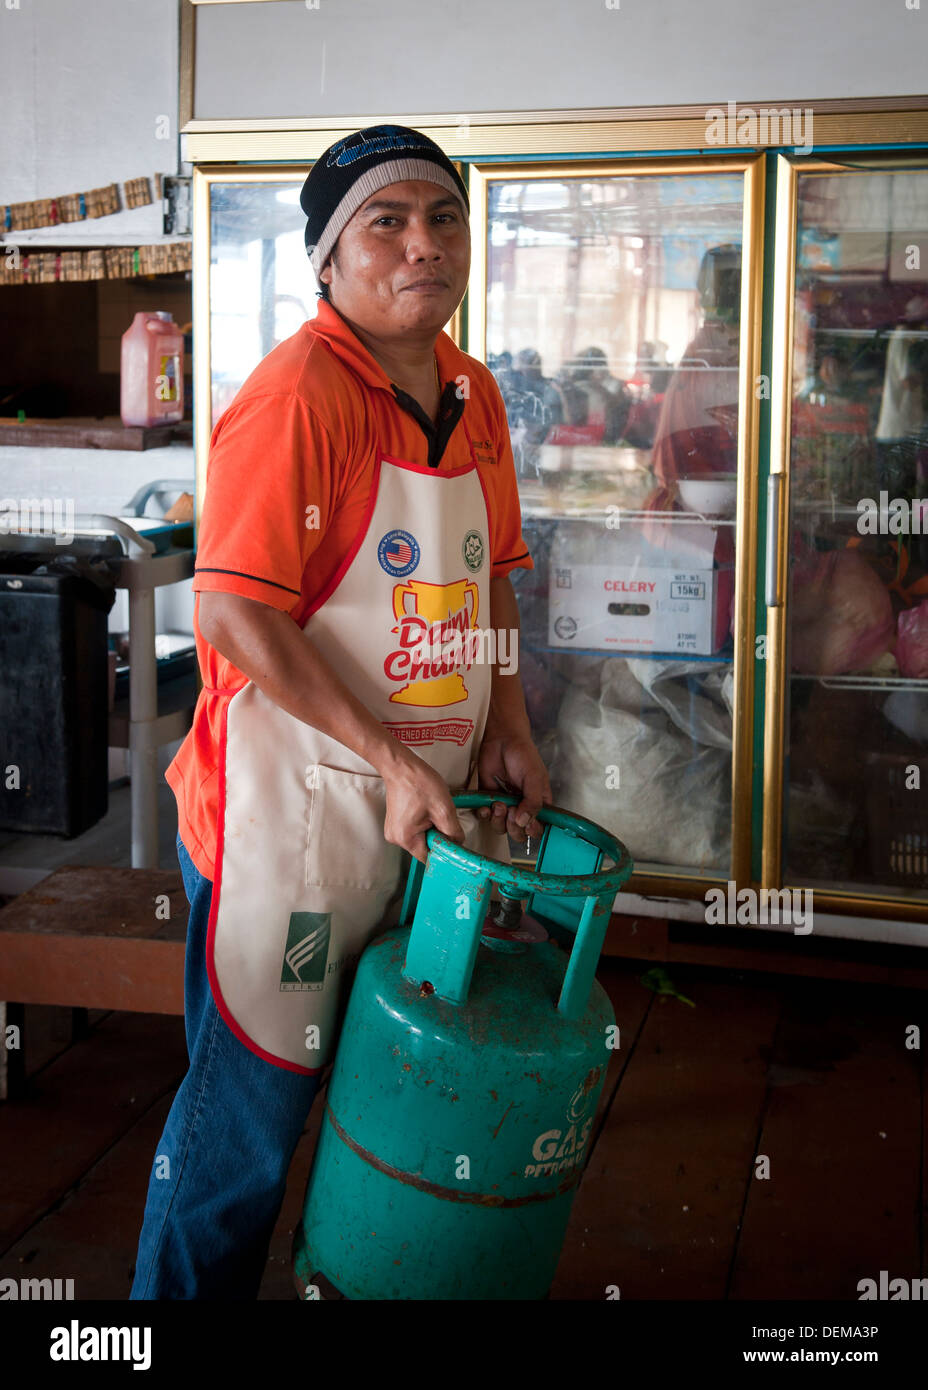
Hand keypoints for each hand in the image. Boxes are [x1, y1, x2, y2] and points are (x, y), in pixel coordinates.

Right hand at [381, 749, 463, 865]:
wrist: (401, 766)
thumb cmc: (418, 782)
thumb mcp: (444, 809)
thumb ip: (453, 832)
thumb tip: (458, 844)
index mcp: (405, 838)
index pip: (429, 857)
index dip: (443, 851)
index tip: (451, 840)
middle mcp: (396, 838)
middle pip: (425, 848)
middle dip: (437, 835)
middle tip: (440, 817)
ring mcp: (394, 830)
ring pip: (421, 838)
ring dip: (431, 827)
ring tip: (430, 809)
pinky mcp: (396, 823)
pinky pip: (415, 830)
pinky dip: (424, 822)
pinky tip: (425, 808)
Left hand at [476, 733, 551, 842]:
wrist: (501, 739)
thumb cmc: (523, 755)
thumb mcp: (534, 777)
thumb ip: (532, 801)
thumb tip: (523, 822)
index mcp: (538, 804)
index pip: (538, 828)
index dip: (532, 831)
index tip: (526, 823)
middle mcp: (522, 808)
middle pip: (519, 833)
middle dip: (513, 828)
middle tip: (510, 811)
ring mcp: (505, 805)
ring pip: (501, 828)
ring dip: (499, 821)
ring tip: (498, 804)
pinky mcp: (488, 800)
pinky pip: (486, 817)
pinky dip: (485, 815)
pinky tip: (486, 806)